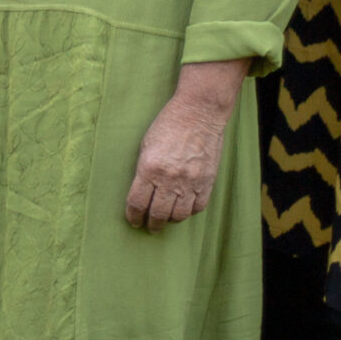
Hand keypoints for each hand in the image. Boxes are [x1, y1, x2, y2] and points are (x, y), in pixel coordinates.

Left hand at [125, 58, 249, 231]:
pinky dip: (189, 211)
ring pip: (179, 215)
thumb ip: (144, 170)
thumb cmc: (168, 124)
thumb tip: (142, 193)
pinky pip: (197, 207)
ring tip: (166, 219)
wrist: (199, 113)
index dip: (133, 216)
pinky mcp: (207, 182)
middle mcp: (170, 179)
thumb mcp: (146, 145)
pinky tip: (183, 208)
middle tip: (149, 226)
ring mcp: (190, 182)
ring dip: (170, 220)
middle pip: (158, 214)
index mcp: (149, 168)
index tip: (134, 221)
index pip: (137, 203)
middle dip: (151, 224)